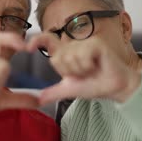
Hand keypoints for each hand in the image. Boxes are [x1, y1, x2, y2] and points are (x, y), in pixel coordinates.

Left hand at [27, 33, 141, 104]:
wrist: (114, 88)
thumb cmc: (95, 86)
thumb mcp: (70, 89)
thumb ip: (54, 92)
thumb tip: (39, 100)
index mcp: (66, 53)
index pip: (47, 40)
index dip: (36, 41)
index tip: (27, 48)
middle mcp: (73, 46)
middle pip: (57, 58)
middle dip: (69, 72)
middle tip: (83, 74)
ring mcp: (84, 43)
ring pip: (69, 57)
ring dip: (80, 70)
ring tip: (91, 70)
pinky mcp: (95, 43)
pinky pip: (82, 56)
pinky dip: (88, 66)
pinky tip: (97, 66)